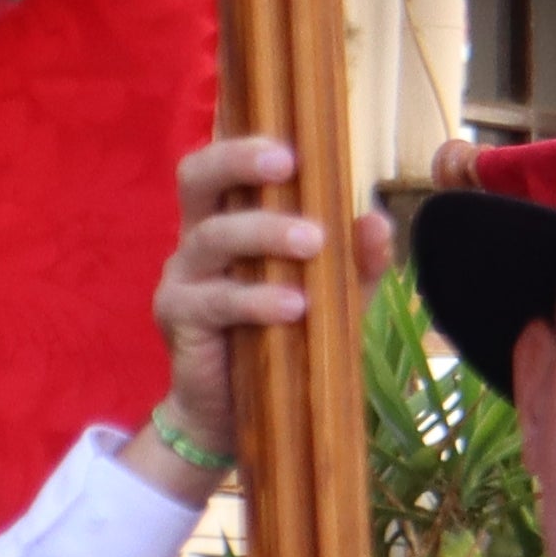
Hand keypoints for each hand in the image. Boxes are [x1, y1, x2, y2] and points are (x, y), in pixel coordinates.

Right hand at [134, 138, 385, 501]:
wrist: (233, 418)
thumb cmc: (281, 343)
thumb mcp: (330, 302)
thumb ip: (354, 265)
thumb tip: (377, 221)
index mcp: (228, 220)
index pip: (226, 165)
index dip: (247, 141)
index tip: (294, 138)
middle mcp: (197, 238)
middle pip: (196, 177)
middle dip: (238, 160)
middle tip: (288, 163)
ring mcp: (182, 277)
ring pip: (210, 236)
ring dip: (263, 233)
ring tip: (312, 243)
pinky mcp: (178, 319)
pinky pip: (215, 299)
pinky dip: (256, 298)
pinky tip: (293, 305)